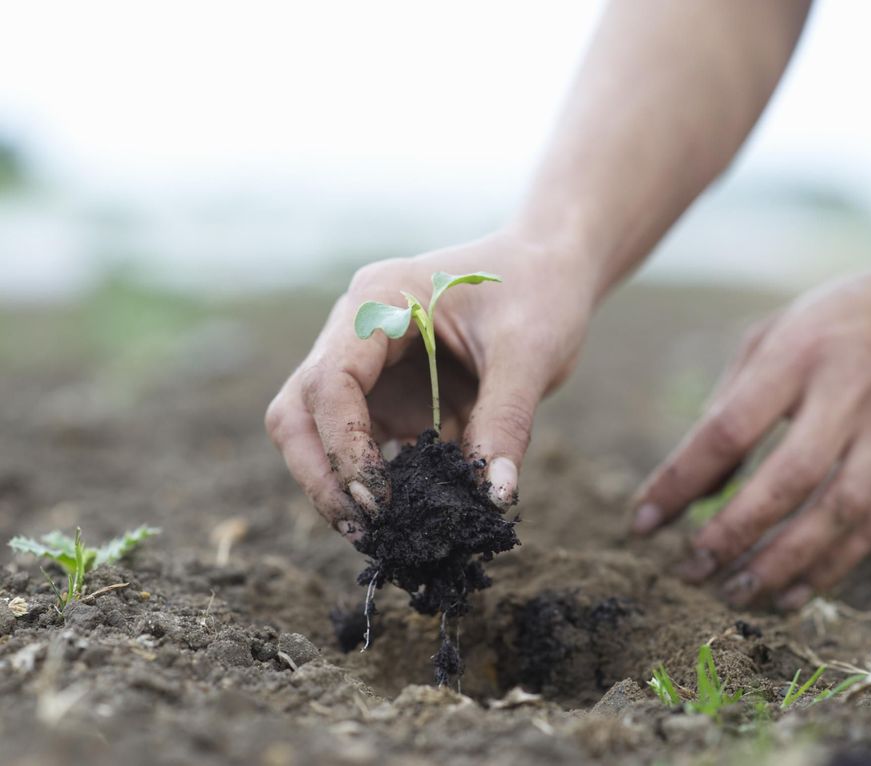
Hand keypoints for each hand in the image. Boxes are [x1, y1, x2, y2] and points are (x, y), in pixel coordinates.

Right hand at [266, 230, 594, 539]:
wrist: (549, 265)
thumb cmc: (539, 289)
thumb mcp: (530, 352)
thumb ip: (507, 421)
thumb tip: (493, 498)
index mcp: (379, 300)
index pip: (329, 381)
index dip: (343, 448)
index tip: (379, 502)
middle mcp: (357, 329)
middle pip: (300, 409)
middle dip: (321, 475)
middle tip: (365, 531)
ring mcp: (369, 362)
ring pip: (319, 430)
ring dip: (342, 483)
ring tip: (386, 534)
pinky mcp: (390, 389)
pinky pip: (367, 439)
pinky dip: (380, 477)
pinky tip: (412, 512)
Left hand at [631, 265, 870, 608]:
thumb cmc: (838, 320)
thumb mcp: (772, 336)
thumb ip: (728, 405)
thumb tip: (696, 486)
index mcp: (796, 356)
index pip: (729, 430)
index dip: (681, 481)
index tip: (643, 522)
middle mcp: (846, 396)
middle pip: (786, 480)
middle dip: (732, 534)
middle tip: (688, 571)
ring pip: (836, 515)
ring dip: (780, 564)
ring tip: (732, 595)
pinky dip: (830, 568)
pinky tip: (788, 595)